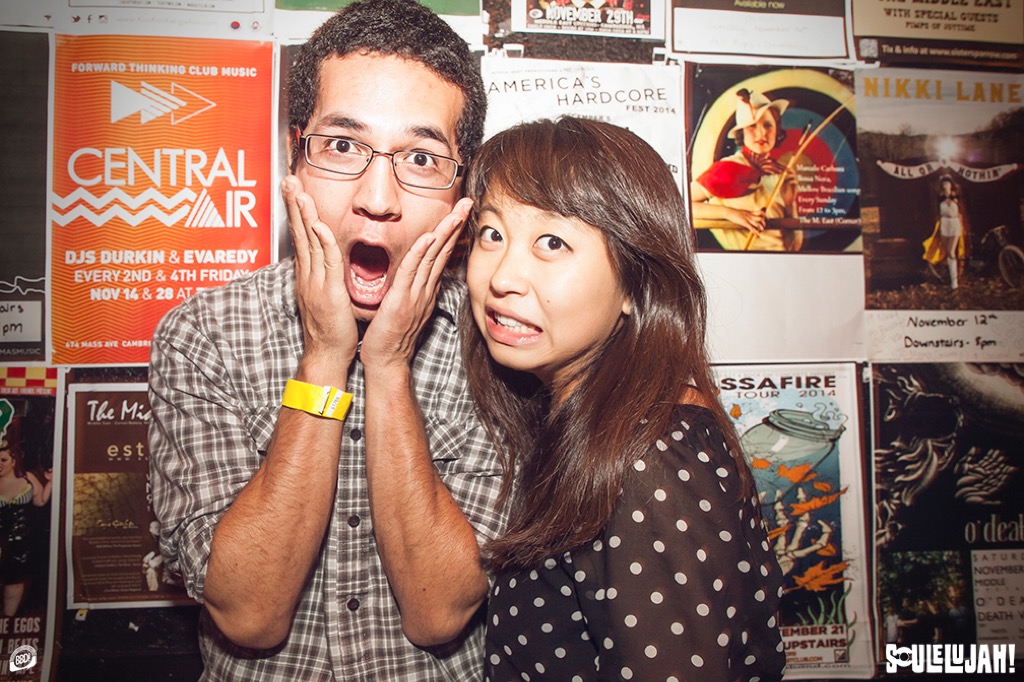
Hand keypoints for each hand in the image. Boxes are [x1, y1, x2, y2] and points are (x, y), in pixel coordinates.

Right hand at [282, 175, 358, 378]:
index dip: (296, 212)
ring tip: (298, 193)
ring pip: (310, 243)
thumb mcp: (324, 295)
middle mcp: (307, 275)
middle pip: (299, 233)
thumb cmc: (330, 328)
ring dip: (304, 216)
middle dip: (293, 205)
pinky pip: (327, 263)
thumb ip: (323, 275)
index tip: (292, 190)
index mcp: (307, 275)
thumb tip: (323, 260)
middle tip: (287, 180)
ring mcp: (316, 282)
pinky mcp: (329, 292)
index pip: (300, 236)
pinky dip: (323, 243)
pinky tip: (318, 226)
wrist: (327, 354)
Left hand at [360, 197, 471, 370]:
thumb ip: (413, 288)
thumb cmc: (391, 335)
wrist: (386, 361)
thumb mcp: (406, 307)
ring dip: (445, 233)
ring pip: (433, 257)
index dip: (452, 232)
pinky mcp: (402, 301)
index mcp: (426, 289)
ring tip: (457, 212)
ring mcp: (416, 295)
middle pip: (444, 251)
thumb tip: (417, 274)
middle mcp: (426, 289)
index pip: (442, 254)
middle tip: (468, 202)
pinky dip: (420, 254)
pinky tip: (428, 237)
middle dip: (456, 225)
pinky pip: (412, 273)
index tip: (460, 212)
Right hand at [725, 206, 765, 234]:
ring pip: (757, 223)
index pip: (761, 212)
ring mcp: (747, 219)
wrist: (729, 212)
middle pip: (761, 218)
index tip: (765, 219)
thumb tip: (749, 216)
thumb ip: (747, 214)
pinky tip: (756, 235)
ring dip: (760, 228)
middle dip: (764, 223)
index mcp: (750, 212)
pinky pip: (751, 228)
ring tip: (761, 231)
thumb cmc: (734, 213)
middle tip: (763, 226)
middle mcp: (750, 215)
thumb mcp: (743, 212)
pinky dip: (755, 232)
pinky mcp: (744, 222)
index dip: (764, 216)